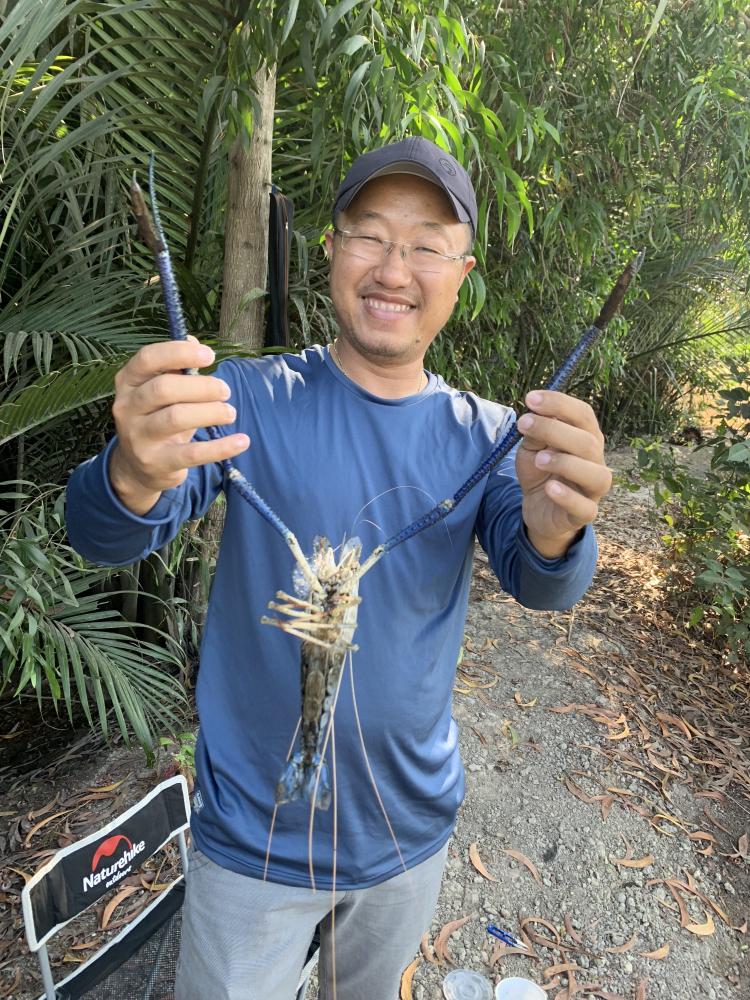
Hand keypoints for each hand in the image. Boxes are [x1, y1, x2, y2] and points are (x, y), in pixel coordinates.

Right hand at [109, 337, 248, 515]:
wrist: (138, 468)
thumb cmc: (156, 419)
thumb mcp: (160, 393)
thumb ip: (175, 368)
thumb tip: (193, 339)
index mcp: (128, 382)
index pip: (147, 358)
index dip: (180, 352)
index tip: (209, 355)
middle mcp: (127, 407)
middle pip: (164, 388)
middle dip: (202, 386)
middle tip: (225, 391)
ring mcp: (138, 437)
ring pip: (176, 418)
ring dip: (210, 412)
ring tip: (230, 413)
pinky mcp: (156, 462)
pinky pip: (192, 454)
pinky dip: (221, 447)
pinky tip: (241, 441)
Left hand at [514, 390, 610, 558]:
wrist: (538, 508)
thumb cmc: (540, 472)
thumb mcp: (532, 448)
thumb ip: (536, 432)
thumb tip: (535, 412)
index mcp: (586, 437)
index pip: (583, 414)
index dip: (559, 403)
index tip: (530, 398)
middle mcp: (596, 461)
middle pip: (588, 441)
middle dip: (555, 429)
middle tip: (524, 424)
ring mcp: (593, 489)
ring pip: (596, 474)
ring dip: (566, 463)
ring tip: (539, 459)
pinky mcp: (584, 513)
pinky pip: (584, 507)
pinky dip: (567, 497)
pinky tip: (550, 488)